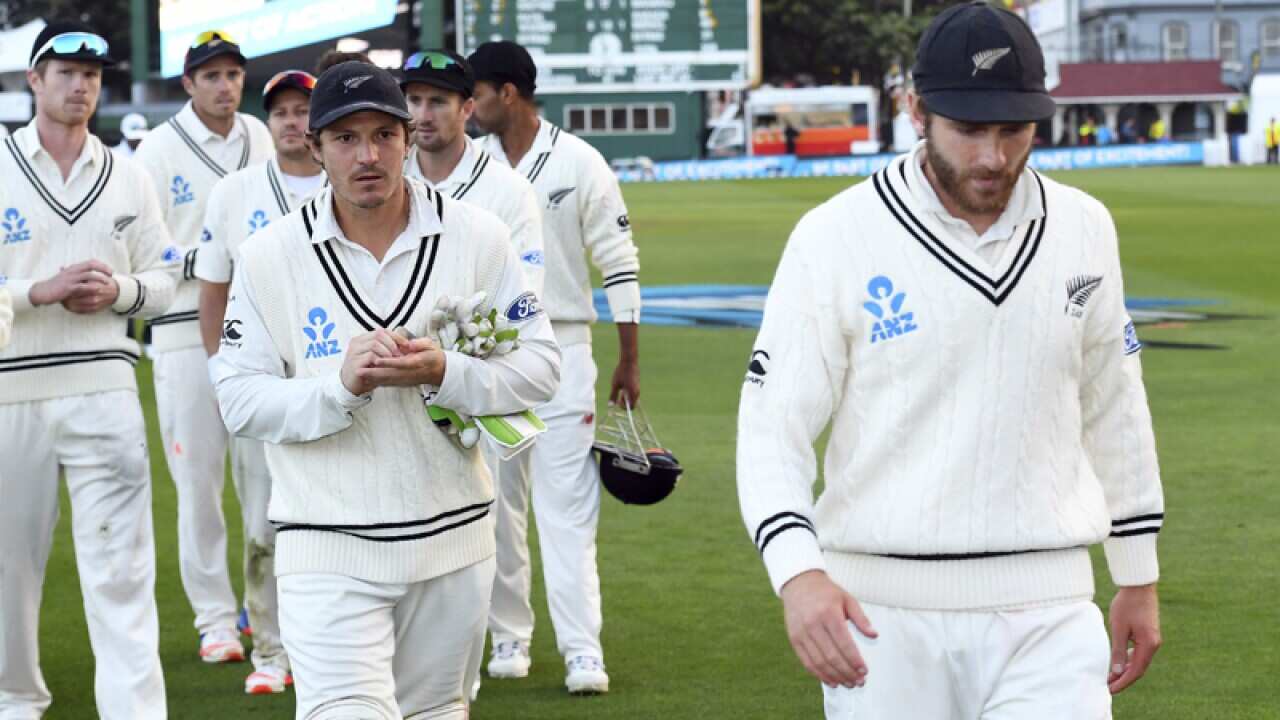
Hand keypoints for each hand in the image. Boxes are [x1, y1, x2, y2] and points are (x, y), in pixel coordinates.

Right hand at [30, 260, 117, 311]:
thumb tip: (86, 273)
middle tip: (111, 275)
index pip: (90, 262)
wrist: (42, 291)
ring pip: (89, 275)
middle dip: (103, 269)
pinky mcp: (68, 288)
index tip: (109, 270)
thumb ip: (76, 274)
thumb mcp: (66, 277)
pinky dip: (92, 288)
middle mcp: (73, 271)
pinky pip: (82, 286)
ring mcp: (70, 279)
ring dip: (100, 279)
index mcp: (73, 268)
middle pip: (91, 265)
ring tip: (108, 283)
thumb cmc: (55, 285)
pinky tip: (98, 290)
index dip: (102, 265)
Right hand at [339, 329, 403, 395]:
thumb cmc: (368, 370)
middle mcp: (357, 343)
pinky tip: (386, 366)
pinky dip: (381, 360)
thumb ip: (386, 348)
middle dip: (392, 344)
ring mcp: (354, 352)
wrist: (351, 386)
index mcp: (362, 339)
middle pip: (378, 334)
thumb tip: (406, 343)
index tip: (407, 344)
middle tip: (400, 355)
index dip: (396, 336)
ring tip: (394, 361)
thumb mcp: (377, 357)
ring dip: (388, 352)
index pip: (381, 331)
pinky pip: (370, 356)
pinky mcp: (354, 363)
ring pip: (374, 344)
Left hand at [363, 331, 446, 386]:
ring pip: (387, 380)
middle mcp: (409, 373)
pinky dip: (377, 381)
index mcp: (416, 363)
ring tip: (359, 374)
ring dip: (372, 378)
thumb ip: (421, 344)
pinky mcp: (402, 382)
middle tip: (359, 370)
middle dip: (373, 373)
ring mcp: (405, 379)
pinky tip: (366, 379)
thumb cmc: (433, 355)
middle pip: (389, 374)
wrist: (439, 371)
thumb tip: (410, 344)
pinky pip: (388, 382)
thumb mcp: (431, 345)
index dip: (388, 362)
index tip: (376, 359)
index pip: (401, 363)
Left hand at [609, 358, 639, 406]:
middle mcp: (637, 391)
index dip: (624, 407)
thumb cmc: (621, 372)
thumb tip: (611, 405)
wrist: (629, 361)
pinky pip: (633, 392)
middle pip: (632, 403)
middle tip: (619, 396)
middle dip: (625, 402)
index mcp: (632, 393)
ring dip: (626, 397)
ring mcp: (638, 387)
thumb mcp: (615, 384)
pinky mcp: (637, 384)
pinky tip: (623, 385)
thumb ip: (613, 395)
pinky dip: (628, 392)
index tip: (617, 401)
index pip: (631, 407)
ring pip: (633, 397)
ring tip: (620, 389)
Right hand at [779, 570, 877, 687]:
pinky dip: (819, 674)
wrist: (799, 583)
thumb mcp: (847, 599)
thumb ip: (861, 618)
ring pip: (819, 662)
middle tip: (859, 682)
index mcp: (829, 613)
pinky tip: (831, 681)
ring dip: (835, 677)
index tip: (865, 671)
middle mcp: (813, 624)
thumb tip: (874, 635)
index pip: (844, 643)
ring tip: (848, 684)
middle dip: (847, 672)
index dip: (855, 660)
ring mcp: (801, 633)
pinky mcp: (794, 639)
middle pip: (832, 656)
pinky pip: (806, 662)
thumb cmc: (827, 592)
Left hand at [1107, 584, 1161, 693]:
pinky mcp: (1148, 634)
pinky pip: (1139, 652)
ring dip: (1125, 669)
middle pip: (1139, 668)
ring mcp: (1152, 639)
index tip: (1110, 690)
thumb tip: (1116, 671)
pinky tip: (1118, 662)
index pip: (1136, 671)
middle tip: (1107, 686)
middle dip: (1123, 678)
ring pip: (1139, 660)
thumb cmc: (1127, 604)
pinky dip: (1128, 659)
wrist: (1138, 585)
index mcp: (1149, 645)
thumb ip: (1118, 650)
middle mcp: (1154, 644)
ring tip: (1110, 676)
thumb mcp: (1119, 628)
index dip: (1123, 682)